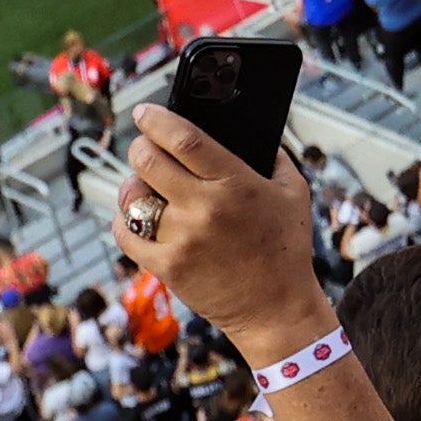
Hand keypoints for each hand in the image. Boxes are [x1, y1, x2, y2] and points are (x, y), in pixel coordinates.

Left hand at [118, 107, 327, 354]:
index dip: (156, 120)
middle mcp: (205, 208)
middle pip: (148, 160)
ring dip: (133, 184)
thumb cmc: (286, 249)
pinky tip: (138, 217)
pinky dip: (126, 219)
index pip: (184, 138)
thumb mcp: (294, 193)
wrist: (276, 309)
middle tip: (143, 145)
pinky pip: (125, 232)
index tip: (145, 112)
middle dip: (139, 146)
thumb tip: (248, 132)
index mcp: (236, 184)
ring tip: (145, 186)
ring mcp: (181, 239)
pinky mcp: (166, 266)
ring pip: (132, 196)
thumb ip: (273, 158)